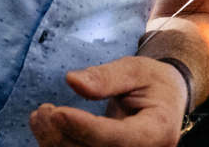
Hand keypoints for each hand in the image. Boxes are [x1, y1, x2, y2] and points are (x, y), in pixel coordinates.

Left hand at [29, 56, 186, 146]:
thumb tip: (72, 81)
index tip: (57, 112)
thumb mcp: (135, 69)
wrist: (167, 99)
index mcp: (158, 130)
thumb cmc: (152, 81)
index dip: (86, 128)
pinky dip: (61, 145)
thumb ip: (105, 77)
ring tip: (40, 117)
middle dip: (64, 136)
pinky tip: (47, 129)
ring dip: (56, 143)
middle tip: (43, 111)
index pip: (118, 138)